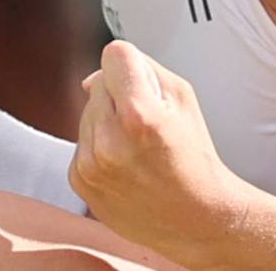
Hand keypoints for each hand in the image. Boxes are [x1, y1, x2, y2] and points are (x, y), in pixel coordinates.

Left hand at [68, 41, 253, 264]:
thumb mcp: (182, 98)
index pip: (114, 55)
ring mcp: (90, 164)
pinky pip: (81, 141)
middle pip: (99, 84)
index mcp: (139, 115)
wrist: (196, 219)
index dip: (131, 64)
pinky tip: (125, 163)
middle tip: (148, 125)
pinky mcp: (79, 181)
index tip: (142, 82)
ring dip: (107, 122)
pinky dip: (99, 146)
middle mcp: (108, 140)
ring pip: (87, 112)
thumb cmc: (193, 158)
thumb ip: (140, 69)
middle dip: (120, 96)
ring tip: (137, 147)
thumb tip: (95, 76)